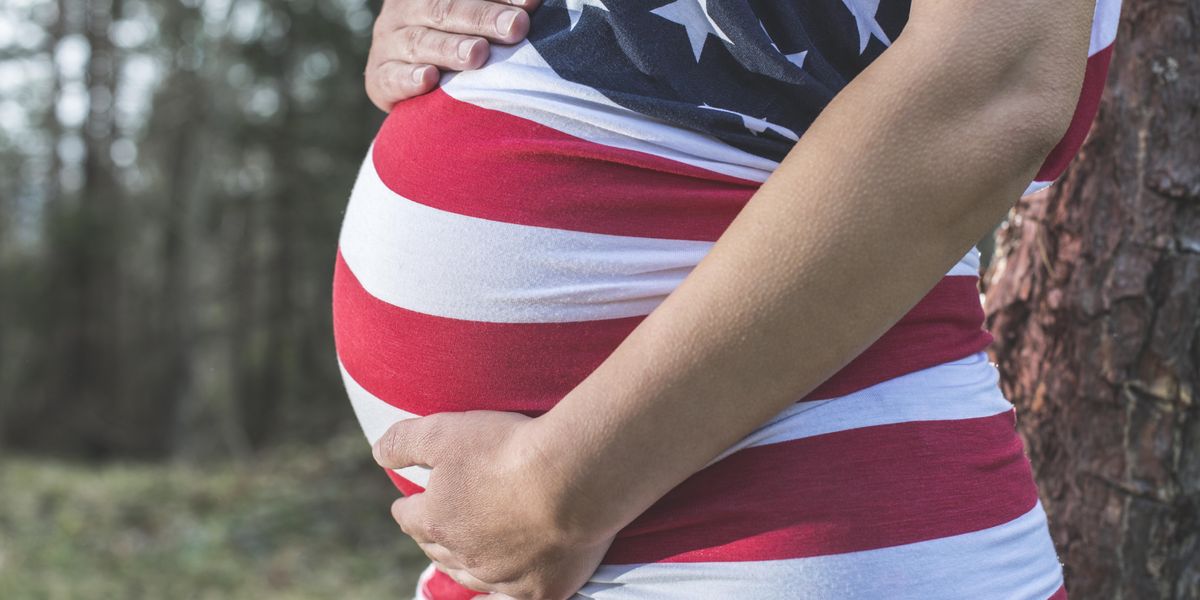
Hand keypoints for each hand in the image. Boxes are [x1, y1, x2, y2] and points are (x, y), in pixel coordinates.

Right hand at [365, 0, 539, 111]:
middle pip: (444, 8)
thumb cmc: (457, 41)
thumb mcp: (471, 19)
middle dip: (483, 18)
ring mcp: (388, 43)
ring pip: (418, 42)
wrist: (411, 79)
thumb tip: (535, 2)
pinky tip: (429, 79)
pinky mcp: (378, 78)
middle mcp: (405, 9)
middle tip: (516, 27)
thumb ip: (497, 6)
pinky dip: (409, 79)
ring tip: (478, 55)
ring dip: (450, 49)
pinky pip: (391, 77)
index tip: (531, 3)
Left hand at [373, 410, 614, 599]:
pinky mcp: (542, 590)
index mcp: (437, 520)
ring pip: (473, 577)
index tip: (405, 503)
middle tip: (434, 528)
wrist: (574, 478)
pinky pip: (515, 598)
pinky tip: (504, 589)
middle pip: (439, 550)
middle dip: (432, 537)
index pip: (409, 516)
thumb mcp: (444, 431)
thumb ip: (404, 441)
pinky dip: (506, 591)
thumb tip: (377, 453)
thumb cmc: (508, 450)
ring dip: (464, 565)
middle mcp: (465, 556)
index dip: (406, 507)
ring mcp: (504, 577)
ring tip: (464, 556)